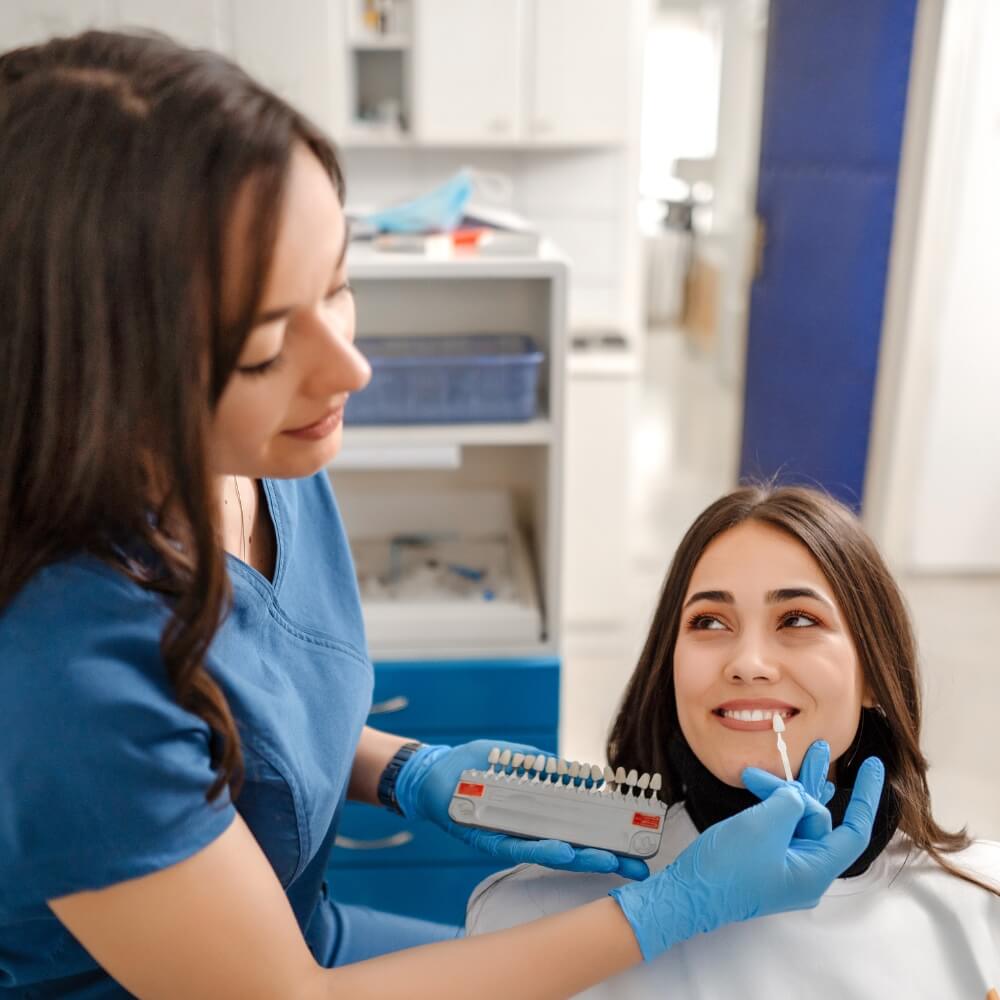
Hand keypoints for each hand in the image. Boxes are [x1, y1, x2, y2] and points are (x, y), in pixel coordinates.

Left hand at [393, 739, 649, 880]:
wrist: (431, 771)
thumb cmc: (474, 764)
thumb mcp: (518, 758)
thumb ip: (548, 768)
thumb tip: (585, 775)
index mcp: (536, 813)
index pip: (577, 829)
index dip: (606, 837)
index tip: (637, 844)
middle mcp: (525, 830)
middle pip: (571, 847)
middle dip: (603, 857)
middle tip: (635, 864)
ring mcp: (507, 836)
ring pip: (547, 852)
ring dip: (577, 857)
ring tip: (605, 860)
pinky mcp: (484, 838)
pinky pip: (513, 847)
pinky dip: (537, 848)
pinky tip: (560, 849)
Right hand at [609, 757, 883, 960]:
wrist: (687, 892)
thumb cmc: (727, 867)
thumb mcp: (766, 825)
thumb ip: (791, 801)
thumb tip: (795, 794)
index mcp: (815, 870)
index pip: (854, 830)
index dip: (865, 796)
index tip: (873, 768)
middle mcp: (804, 869)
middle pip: (819, 819)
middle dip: (813, 783)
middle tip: (821, 747)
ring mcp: (782, 864)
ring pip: (797, 818)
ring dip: (791, 787)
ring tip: (797, 755)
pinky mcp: (762, 857)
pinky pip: (780, 825)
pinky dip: (775, 800)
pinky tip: (768, 782)